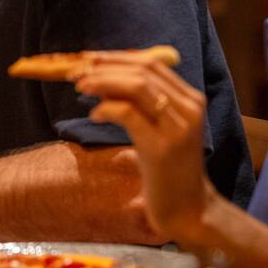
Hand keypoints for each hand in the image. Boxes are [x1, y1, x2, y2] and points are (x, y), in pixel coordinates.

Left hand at [72, 54, 216, 241]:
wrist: (188, 209)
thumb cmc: (168, 170)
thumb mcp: (159, 129)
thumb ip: (141, 103)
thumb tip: (102, 77)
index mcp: (191, 100)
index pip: (151, 65)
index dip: (117, 58)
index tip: (91, 60)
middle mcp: (189, 109)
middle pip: (142, 71)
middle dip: (105, 67)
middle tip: (77, 73)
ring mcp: (178, 128)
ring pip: (136, 86)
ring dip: (103, 82)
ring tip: (81, 87)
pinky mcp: (162, 148)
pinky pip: (128, 114)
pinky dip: (106, 109)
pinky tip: (95, 116)